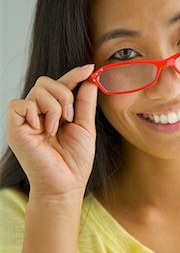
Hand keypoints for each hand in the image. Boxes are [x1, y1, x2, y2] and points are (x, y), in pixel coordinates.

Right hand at [6, 65, 97, 199]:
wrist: (65, 184)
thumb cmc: (74, 161)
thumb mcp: (85, 127)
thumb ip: (85, 103)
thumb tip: (90, 80)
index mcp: (54, 112)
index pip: (61, 85)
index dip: (74, 74)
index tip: (89, 68)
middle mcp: (38, 113)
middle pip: (46, 81)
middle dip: (64, 94)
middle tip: (70, 117)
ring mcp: (25, 120)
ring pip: (37, 90)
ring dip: (54, 107)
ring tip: (57, 129)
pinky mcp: (14, 127)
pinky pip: (20, 104)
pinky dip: (36, 113)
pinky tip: (43, 130)